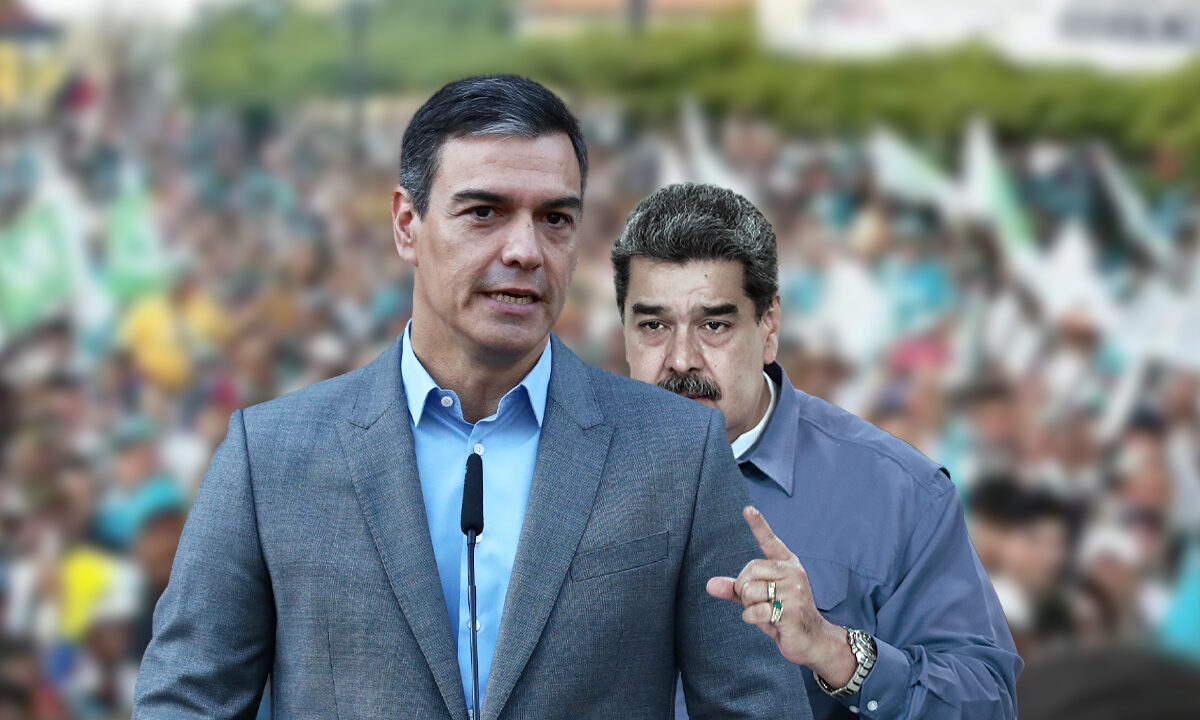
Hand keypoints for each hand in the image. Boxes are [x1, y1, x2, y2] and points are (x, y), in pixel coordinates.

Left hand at [707, 506, 857, 686]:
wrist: (813, 641)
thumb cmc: (784, 616)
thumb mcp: (759, 600)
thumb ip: (736, 589)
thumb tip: (709, 585)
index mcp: (787, 565)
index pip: (770, 542)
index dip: (758, 525)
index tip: (748, 509)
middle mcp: (792, 573)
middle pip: (748, 571)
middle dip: (743, 590)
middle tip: (758, 602)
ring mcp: (794, 590)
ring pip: (749, 590)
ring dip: (749, 607)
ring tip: (767, 612)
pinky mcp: (791, 609)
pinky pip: (755, 610)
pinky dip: (753, 619)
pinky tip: (770, 623)